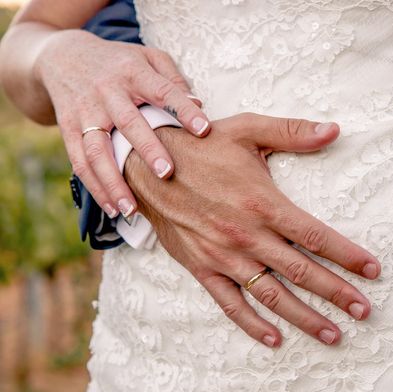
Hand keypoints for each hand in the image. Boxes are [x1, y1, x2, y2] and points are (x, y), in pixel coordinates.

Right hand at [34, 30, 210, 218]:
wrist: (64, 57)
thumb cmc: (120, 63)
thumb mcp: (148, 57)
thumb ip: (173, 79)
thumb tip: (198, 106)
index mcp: (133, 72)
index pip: (162, 91)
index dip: (183, 109)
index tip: (204, 130)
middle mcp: (107, 92)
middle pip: (128, 122)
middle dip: (147, 148)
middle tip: (167, 173)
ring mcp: (85, 112)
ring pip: (97, 150)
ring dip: (113, 181)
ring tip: (132, 209)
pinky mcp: (69, 130)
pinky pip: (80, 162)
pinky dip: (96, 187)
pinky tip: (113, 208)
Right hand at [124, 113, 380, 347]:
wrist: (146, 164)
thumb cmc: (202, 145)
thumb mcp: (247, 129)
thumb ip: (293, 132)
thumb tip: (335, 129)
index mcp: (263, 203)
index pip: (316, 236)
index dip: (348, 254)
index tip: (373, 270)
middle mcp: (247, 235)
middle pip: (301, 272)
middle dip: (336, 293)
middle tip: (365, 311)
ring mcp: (223, 256)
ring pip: (271, 295)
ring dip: (304, 317)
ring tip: (333, 335)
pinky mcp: (202, 268)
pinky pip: (229, 303)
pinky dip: (251, 324)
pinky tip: (275, 339)